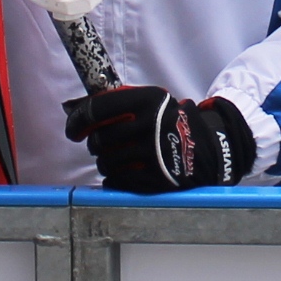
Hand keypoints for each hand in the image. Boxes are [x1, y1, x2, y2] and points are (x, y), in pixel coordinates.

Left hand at [65, 86, 258, 192]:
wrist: (209, 149)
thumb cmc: (171, 123)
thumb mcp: (151, 102)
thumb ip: (115, 102)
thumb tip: (71, 107)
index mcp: (149, 99)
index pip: (98, 108)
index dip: (77, 120)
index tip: (73, 130)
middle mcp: (152, 124)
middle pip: (99, 139)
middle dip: (95, 144)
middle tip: (101, 145)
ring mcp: (156, 153)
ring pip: (106, 162)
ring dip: (105, 162)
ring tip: (116, 159)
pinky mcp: (158, 177)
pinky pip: (118, 181)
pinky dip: (113, 179)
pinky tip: (121, 173)